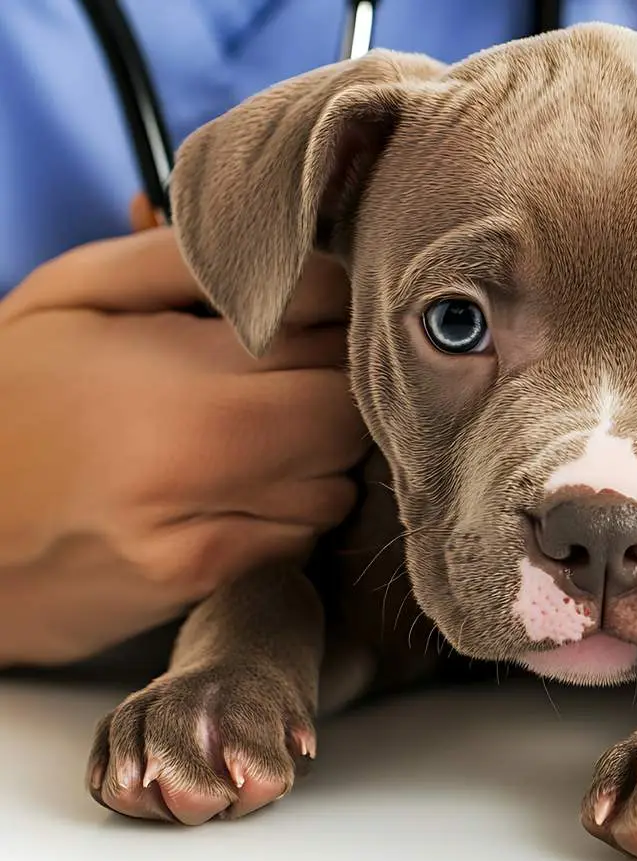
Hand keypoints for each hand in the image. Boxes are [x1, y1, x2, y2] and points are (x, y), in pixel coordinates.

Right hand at [0, 220, 364, 666]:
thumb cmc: (8, 392)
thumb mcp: (74, 293)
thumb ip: (190, 261)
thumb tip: (298, 247)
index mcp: (178, 381)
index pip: (331, 339)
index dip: (331, 318)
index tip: (305, 314)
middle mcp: (202, 467)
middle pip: (349, 417)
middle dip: (332, 386)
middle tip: (281, 371)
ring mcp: (205, 537)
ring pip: (338, 483)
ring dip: (317, 454)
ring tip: (248, 430)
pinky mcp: (206, 584)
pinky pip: (302, 536)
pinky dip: (287, 507)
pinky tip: (229, 485)